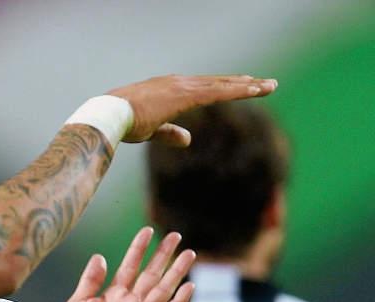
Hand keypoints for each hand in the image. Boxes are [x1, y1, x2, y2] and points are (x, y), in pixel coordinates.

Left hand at [51, 227, 194, 301]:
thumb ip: (90, 281)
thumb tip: (100, 256)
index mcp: (112, 295)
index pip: (129, 266)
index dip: (138, 249)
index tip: (147, 230)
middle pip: (150, 274)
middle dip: (162, 255)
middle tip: (176, 235)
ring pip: (162, 290)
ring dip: (176, 272)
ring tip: (189, 254)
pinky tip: (188, 287)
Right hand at [109, 74, 276, 145]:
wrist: (110, 115)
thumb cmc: (124, 123)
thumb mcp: (150, 130)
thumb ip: (170, 133)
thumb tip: (188, 140)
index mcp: (169, 89)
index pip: (204, 86)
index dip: (225, 86)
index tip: (244, 85)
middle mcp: (179, 82)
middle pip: (218, 82)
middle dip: (243, 83)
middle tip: (266, 84)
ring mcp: (183, 86)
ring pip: (222, 85)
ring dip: (248, 86)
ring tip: (269, 87)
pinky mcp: (185, 95)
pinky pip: (218, 93)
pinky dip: (238, 91)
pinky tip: (255, 91)